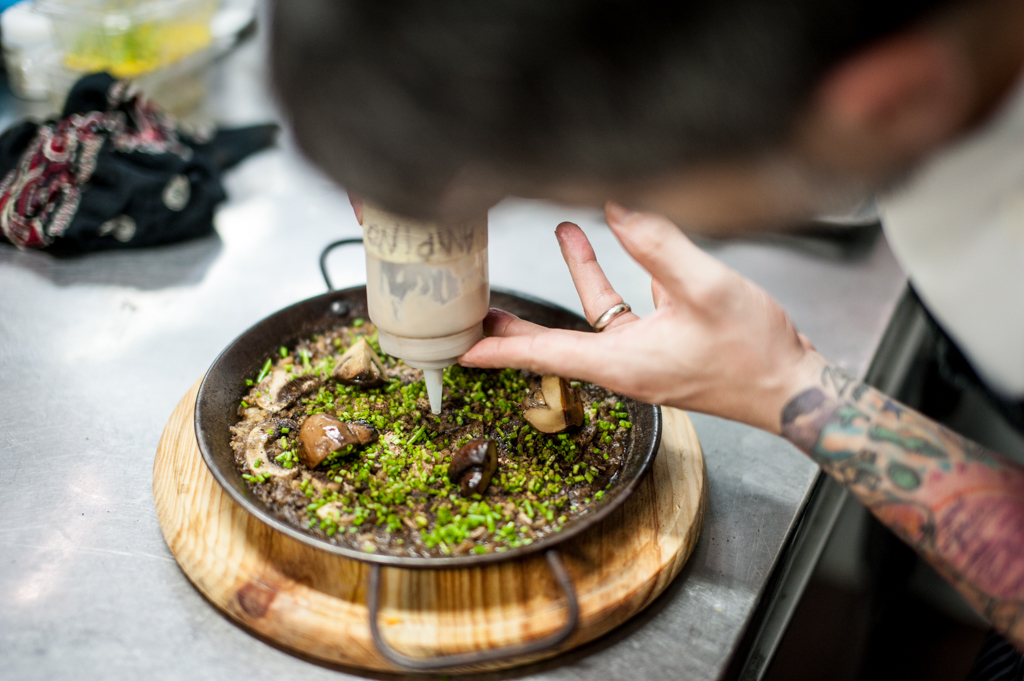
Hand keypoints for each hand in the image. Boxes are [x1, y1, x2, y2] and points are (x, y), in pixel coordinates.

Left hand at [459, 203, 822, 433]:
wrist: (790, 389)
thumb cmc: (753, 354)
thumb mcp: (705, 289)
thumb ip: (658, 245)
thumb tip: (619, 208)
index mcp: (622, 363)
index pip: (544, 354)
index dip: (500, 349)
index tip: (461, 352)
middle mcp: (624, 364)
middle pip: (554, 341)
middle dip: (515, 322)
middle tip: (475, 312)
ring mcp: (642, 355)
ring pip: (594, 316)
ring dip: (578, 274)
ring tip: (567, 230)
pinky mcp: (662, 345)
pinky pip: (625, 311)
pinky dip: (617, 278)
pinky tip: (621, 243)